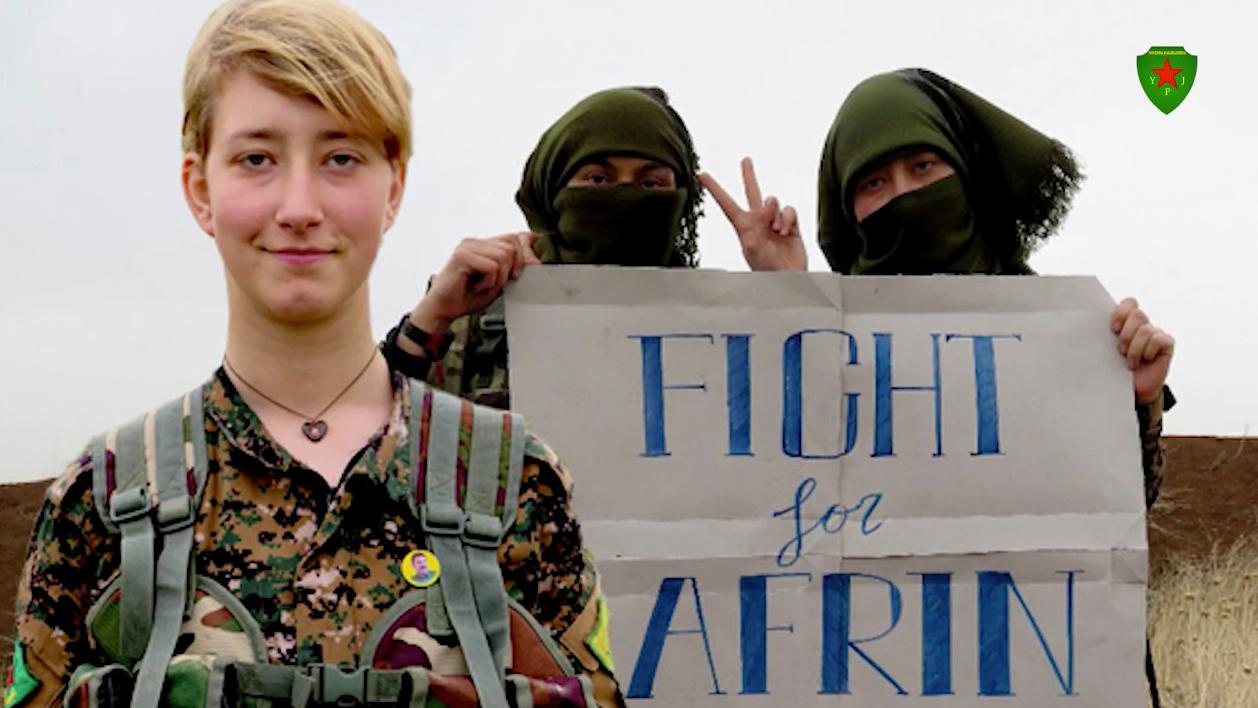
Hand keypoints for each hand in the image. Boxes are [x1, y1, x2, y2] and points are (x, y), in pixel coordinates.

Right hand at [410, 232, 540, 334]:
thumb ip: (512, 269)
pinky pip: (491, 267)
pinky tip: (476, 287)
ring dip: (498, 278)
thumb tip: (534, 260)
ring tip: (484, 286)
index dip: (525, 252)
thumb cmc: (467, 297)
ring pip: (503, 256)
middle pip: (511, 244)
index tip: (529, 268)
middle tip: (498, 283)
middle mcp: (475, 242)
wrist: (443, 310)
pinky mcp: (462, 256)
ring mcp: (467, 247)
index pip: (513, 237)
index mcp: (483, 244)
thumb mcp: (498, 282)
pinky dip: (488, 283)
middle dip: (512, 268)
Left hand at [699, 157, 806, 271]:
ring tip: (776, 232)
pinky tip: (786, 232)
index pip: (726, 203)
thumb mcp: (752, 247)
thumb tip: (768, 204)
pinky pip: (789, 209)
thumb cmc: (765, 268)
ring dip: (776, 214)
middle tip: (745, 160)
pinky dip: (788, 219)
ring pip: (774, 202)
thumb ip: (756, 223)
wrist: (787, 279)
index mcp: (743, 226)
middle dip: (749, 176)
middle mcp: (757, 221)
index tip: (701, 174)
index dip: (714, 188)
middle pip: (752, 192)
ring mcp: (774, 222)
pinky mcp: (791, 225)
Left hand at [1111, 297, 1173, 404]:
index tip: (1112, 329)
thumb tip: (1085, 326)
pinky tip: (1144, 361)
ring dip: (1134, 349)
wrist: (1131, 391)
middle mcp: (1142, 326)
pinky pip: (1157, 339)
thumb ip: (1101, 336)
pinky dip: (1147, 352)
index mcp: (1126, 323)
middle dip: (1126, 335)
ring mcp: (1155, 334)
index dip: (1121, 313)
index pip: (1129, 304)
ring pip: (1145, 329)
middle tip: (1120, 351)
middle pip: (1137, 314)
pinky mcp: (1166, 344)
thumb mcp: (1105, 351)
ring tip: (1130, 362)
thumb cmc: (1115, 370)